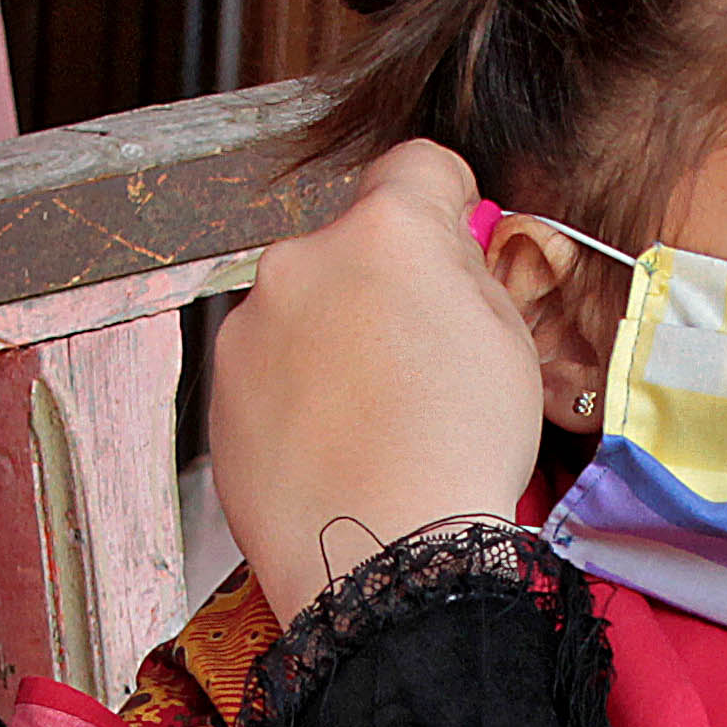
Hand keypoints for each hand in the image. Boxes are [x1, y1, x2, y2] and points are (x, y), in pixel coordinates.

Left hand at [210, 139, 550, 611]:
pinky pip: (269, 365)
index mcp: (385, 231)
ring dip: (335, 337)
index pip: (417, 166)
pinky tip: (335, 443)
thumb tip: (446, 248)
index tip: (457, 234)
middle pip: (353, 244)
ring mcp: (250, 324)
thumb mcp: (506, 341)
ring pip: (305, 306)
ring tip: (375, 416)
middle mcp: (302, 259)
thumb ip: (467, 271)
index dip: (448, 200)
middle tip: (422, 356)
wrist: (383, 560)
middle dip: (385, 282)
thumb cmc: (460, 453)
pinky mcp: (220, 386)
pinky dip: (298, 389)